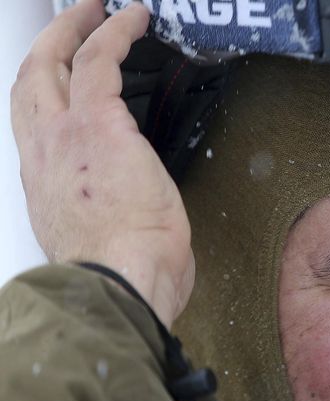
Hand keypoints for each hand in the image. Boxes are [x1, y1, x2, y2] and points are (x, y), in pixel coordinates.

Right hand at [11, 0, 191, 326]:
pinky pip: (102, 58)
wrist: (119, 284)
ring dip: (78, 25)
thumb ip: (110, 218)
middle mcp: (45, 154)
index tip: (61, 81)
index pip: (35, 125)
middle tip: (73, 19)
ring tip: (100, 7)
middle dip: (50, 42)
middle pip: (31, 79)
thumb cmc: (121, 278)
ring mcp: (67, 135)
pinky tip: (135, 16)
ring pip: (58, 59)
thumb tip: (138, 219)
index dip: (45, 95)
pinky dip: (117, 31)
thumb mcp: (103, 243)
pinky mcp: (101, 124)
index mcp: (47, 185)